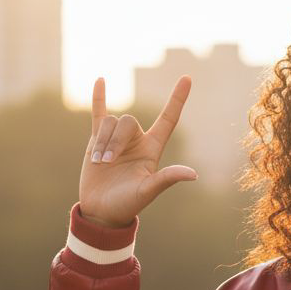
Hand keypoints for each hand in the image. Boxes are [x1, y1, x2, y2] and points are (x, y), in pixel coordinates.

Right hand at [78, 75, 197, 226]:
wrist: (101, 211)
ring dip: (102, 141)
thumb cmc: (127, 205)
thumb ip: (167, 179)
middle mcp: (137, 141)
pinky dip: (99, 97)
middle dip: (115, 139)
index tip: (187, 78)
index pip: (168, 119)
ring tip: (99, 163)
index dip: (178, 99)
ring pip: (109, 122)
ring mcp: (117, 139)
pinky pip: (98, 113)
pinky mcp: (97, 140)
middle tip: (108, 162)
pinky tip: (101, 80)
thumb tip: (193, 174)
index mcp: (152, 150)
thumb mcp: (148, 191)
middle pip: (127, 121)